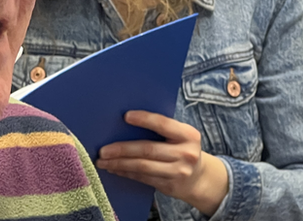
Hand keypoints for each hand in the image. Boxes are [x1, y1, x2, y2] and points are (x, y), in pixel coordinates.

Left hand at [95, 110, 229, 216]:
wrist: (199, 178)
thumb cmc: (183, 149)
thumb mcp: (181, 136)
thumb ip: (163, 128)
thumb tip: (128, 120)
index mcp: (188, 135)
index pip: (163, 124)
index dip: (144, 119)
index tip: (126, 116)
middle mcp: (186, 154)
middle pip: (148, 149)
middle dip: (122, 149)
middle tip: (103, 150)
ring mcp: (178, 172)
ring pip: (142, 166)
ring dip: (119, 164)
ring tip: (103, 161)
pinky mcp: (169, 186)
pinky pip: (143, 178)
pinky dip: (126, 173)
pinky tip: (114, 169)